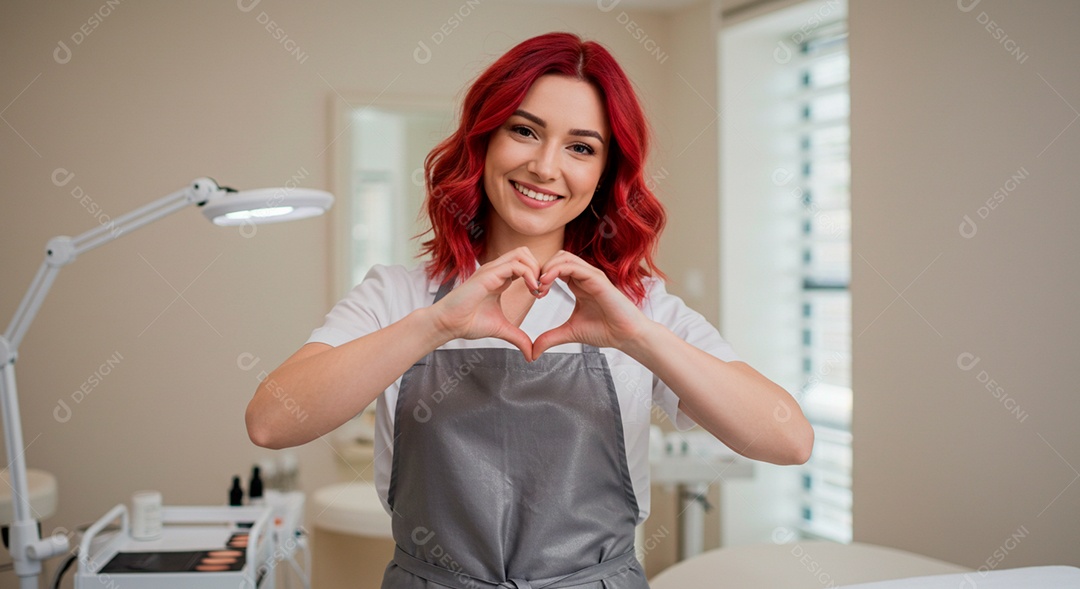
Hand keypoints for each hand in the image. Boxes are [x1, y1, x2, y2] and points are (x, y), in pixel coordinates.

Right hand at [430, 247, 540, 358]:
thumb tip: (531, 355)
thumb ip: (518, 338)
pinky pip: (515, 265)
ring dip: (535, 269)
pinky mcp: (488, 275)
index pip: (524, 264)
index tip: (540, 295)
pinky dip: (529, 274)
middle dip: (539, 268)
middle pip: (525, 253)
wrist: (448, 324)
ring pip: (522, 253)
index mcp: (500, 279)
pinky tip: (532, 290)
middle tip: (542, 289)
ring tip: (537, 289)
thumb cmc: (468, 323)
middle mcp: (496, 270)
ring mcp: (492, 270)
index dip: (537, 276)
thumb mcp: (501, 329)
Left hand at [531, 250, 652, 360]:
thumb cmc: (605, 331)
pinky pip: (573, 266)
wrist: (626, 336)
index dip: (541, 276)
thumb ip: (550, 338)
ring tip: (540, 286)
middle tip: (535, 288)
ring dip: (547, 268)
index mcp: (578, 284)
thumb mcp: (570, 333)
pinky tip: (547, 284)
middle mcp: (584, 276)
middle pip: (558, 257)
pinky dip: (556, 270)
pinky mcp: (597, 279)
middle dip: (542, 269)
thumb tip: (533, 351)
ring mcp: (591, 276)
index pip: (555, 267)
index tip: (534, 294)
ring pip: (564, 257)